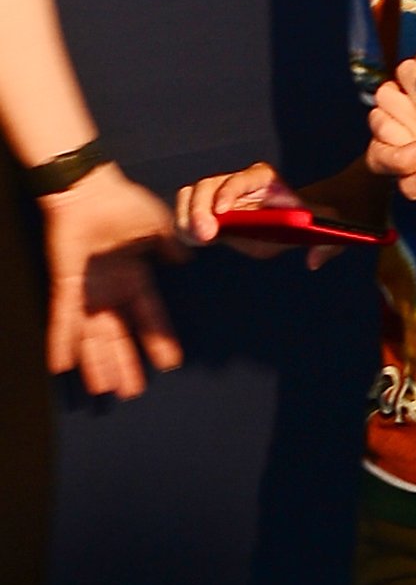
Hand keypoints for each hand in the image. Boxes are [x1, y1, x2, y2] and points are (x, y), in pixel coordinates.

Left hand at [46, 164, 182, 396]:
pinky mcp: (66, 286)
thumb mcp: (158, 227)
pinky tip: (62, 365)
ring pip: (92, 336)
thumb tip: (185, 260)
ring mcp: (87, 291)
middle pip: (118, 336)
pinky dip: (62, 342)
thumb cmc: (123, 204)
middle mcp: (110, 290)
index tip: (170, 363)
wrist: (88, 192)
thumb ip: (170, 247)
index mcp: (134, 278)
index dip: (159, 340)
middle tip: (132, 392)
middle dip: (125, 364)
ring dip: (98, 363)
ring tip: (105, 390)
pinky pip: (63, 319)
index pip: (149, 317)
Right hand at [173, 159, 352, 271]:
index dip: (231, 191)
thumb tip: (314, 261)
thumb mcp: (325, 228)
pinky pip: (185, 212)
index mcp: (266, 179)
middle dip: (202, 208)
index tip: (223, 211)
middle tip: (205, 236)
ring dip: (187, 216)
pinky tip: (190, 241)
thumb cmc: (310, 220)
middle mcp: (238, 182)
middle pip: (210, 185)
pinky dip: (182, 225)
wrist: (295, 221)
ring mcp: (220, 195)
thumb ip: (326, 245)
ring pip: (192, 195)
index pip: (244, 178)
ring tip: (195, 239)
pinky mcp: (209, 214)